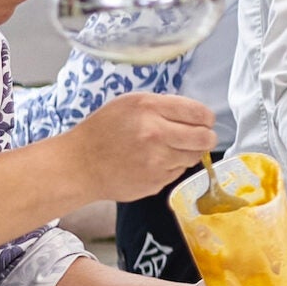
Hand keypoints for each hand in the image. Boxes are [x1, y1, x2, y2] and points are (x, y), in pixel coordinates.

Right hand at [69, 92, 215, 202]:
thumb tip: (195, 115)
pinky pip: (178, 172)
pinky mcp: (155, 182)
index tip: (204, 121)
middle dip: (206, 137)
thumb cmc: (103, 130)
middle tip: (200, 137)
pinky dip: (172, 167)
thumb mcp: (130, 103)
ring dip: (188, 153)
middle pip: (205, 138)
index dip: (206, 118)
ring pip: (194, 157)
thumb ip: (163, 106)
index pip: (199, 113)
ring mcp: (156, 161)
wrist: (79, 165)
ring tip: (168, 149)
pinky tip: (153, 162)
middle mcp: (155, 134)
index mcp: (149, 108)